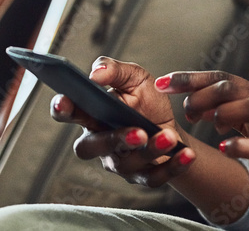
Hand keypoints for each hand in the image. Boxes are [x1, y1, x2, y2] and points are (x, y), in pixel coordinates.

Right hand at [50, 57, 195, 187]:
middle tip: (137, 132)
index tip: (64, 101)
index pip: (69, 112)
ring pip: (126, 163)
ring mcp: (119, 162)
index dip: (62, 108)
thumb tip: (96, 73)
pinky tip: (186, 154)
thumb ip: (115, 70)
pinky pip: (153, 178)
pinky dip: (172, 166)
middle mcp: (100, 141)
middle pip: (91, 147)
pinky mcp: (142, 176)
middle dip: (113, 140)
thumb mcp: (135, 77)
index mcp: (93, 114)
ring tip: (168, 137)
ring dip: (150, 150)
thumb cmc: (146, 100)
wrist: (171, 123)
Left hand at [158, 71, 248, 209]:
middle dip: (201, 95)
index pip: (220, 77)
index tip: (161, 83)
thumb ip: (231, 113)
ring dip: (222, 113)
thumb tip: (200, 106)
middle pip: (231, 86)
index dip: (189, 78)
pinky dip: (240, 145)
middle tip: (186, 113)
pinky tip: (225, 148)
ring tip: (210, 127)